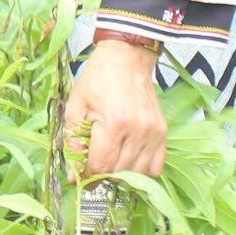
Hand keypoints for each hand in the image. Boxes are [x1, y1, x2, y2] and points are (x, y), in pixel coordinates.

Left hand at [66, 39, 165, 178]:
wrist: (126, 57)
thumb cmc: (98, 79)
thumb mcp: (75, 106)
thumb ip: (73, 143)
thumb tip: (72, 176)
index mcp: (114, 123)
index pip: (100, 167)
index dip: (87, 175)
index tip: (81, 173)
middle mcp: (138, 131)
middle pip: (119, 173)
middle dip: (102, 175)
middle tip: (93, 163)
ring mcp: (153, 132)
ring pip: (137, 174)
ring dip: (121, 174)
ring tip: (110, 159)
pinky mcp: (162, 132)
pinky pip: (156, 167)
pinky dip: (142, 170)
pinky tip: (128, 158)